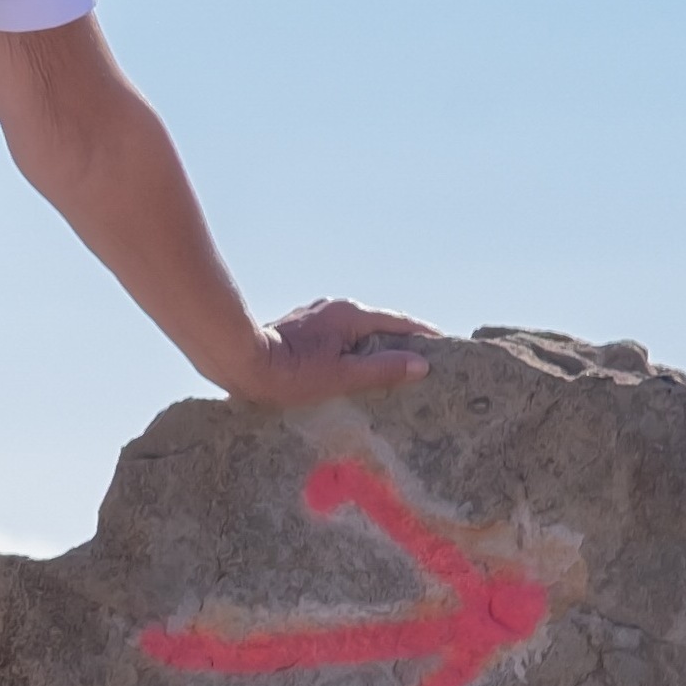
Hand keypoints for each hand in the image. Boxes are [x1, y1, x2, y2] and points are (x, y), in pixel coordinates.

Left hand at [218, 298, 440, 405]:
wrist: (239, 362)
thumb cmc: (288, 374)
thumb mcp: (341, 377)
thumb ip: (382, 370)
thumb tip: (420, 364)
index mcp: (350, 314)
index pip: (400, 322)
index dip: (424, 336)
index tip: (446, 347)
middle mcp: (335, 308)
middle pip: (379, 325)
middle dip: (401, 343)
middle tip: (425, 364)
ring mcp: (316, 316)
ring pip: (357, 331)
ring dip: (375, 348)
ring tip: (392, 371)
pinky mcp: (301, 328)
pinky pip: (339, 337)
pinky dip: (354, 350)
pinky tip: (354, 368)